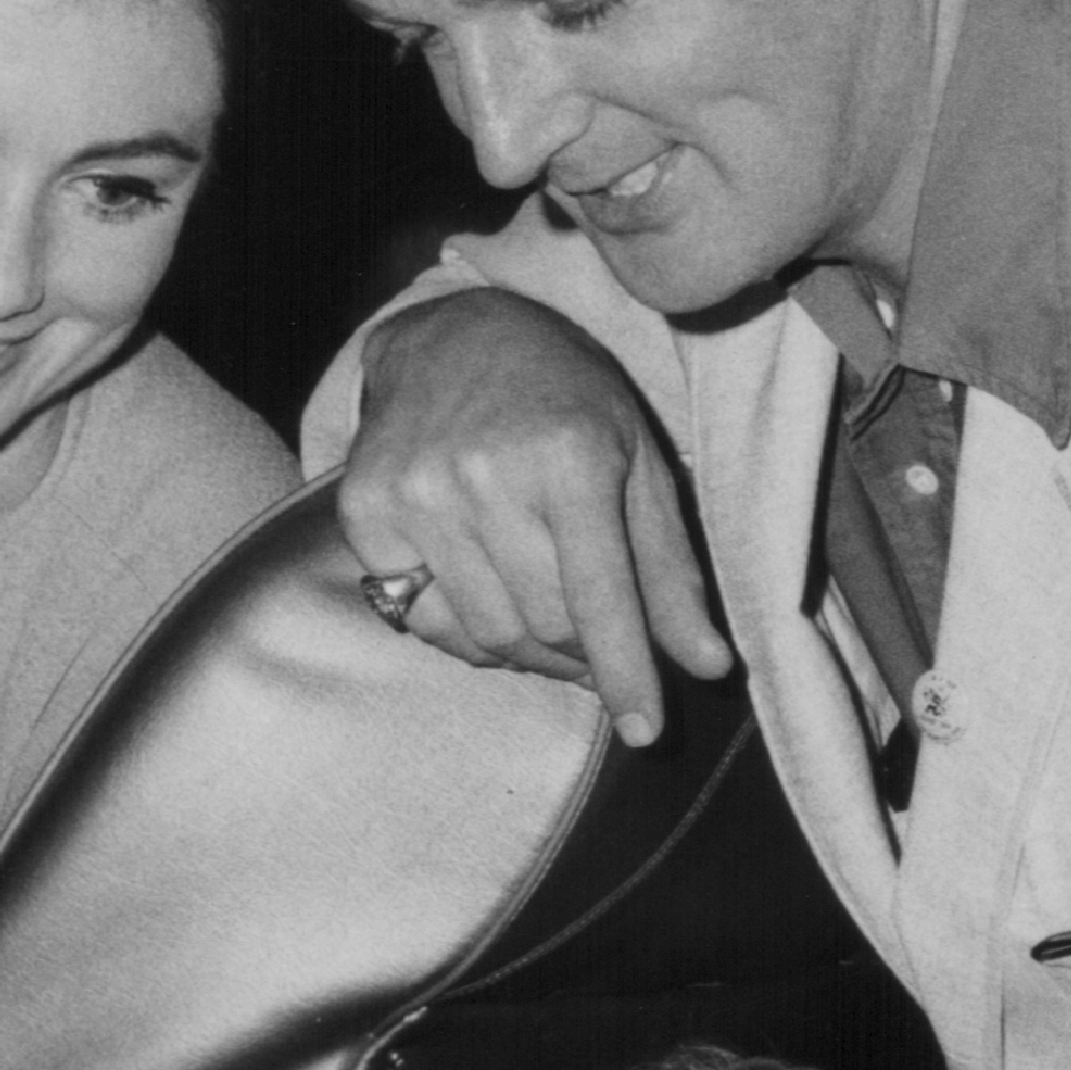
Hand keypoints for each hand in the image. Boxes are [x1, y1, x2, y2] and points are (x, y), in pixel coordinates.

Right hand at [336, 288, 731, 745]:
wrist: (452, 338)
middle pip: (546, 626)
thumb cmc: (563, 402)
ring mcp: (417, 492)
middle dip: (583, 656)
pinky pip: (424, 619)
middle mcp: (486, 474)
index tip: (646, 732)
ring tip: (547, 618)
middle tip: (598, 650)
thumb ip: (669, 570)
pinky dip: (466, 629)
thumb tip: (705, 665)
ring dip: (528, 649)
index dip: (626, 674)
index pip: (599, 599)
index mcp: (569, 455)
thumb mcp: (636, 465)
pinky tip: (487, 591)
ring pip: (486, 633)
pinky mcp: (365, 509)